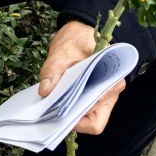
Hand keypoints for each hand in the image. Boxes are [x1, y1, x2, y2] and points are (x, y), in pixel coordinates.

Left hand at [38, 21, 125, 135]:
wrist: (80, 31)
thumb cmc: (77, 40)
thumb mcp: (62, 53)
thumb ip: (53, 72)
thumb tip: (44, 92)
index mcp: (111, 83)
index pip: (96, 120)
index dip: (78, 123)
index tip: (58, 115)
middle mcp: (109, 93)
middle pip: (90, 120)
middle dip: (69, 118)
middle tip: (48, 111)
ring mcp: (100, 94)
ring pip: (84, 115)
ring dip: (67, 111)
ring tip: (48, 104)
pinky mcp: (90, 92)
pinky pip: (79, 106)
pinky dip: (66, 104)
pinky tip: (53, 98)